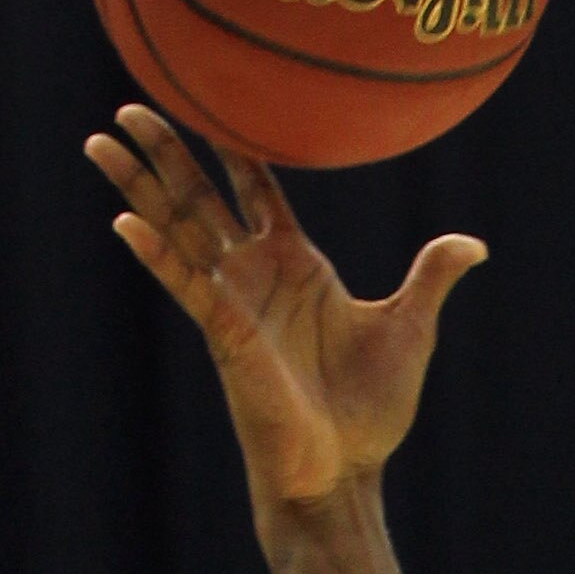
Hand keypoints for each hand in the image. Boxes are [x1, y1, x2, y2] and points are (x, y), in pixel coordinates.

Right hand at [85, 105, 483, 528]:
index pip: (257, 190)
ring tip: (100, 141)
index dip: (237, 145)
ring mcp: (233, 301)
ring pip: (177, 228)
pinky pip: (184, 284)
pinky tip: (124, 221)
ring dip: (139, 185)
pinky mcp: (224, 333)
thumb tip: (474, 245)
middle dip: (167, 151)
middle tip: (131, 103)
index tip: (215, 99)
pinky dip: (155, 254)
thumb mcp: (410, 331)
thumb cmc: (371, 414)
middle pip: (201, 197)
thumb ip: (430, 279)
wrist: (344, 474)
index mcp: (295, 266)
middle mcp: (254, 276)